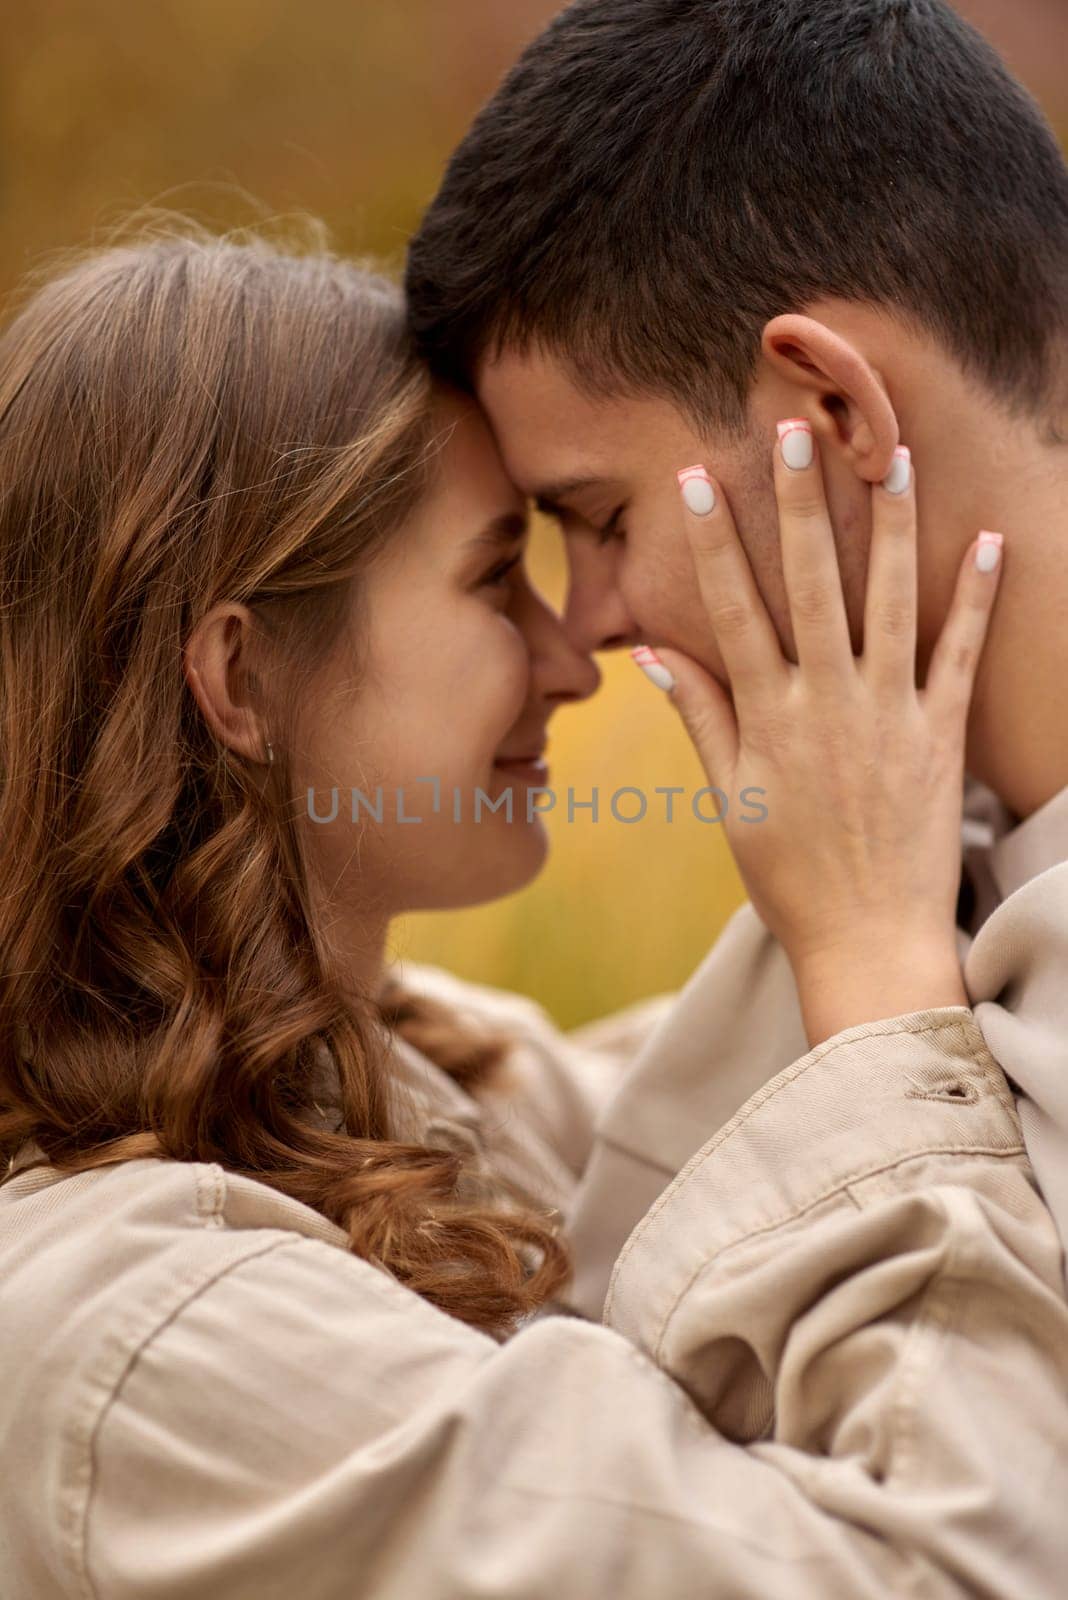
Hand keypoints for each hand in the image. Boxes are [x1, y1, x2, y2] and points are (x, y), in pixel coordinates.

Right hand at [634, 425, 1003, 1041]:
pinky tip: (986, 540)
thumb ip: (701, 718)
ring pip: (889, 602)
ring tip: (891, 455)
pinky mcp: (941, 736)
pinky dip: (975, 598)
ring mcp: (889, 715)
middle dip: (799, 504)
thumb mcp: (732, 799)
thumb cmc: (789, 876)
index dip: (714, 542)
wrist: (870, 941)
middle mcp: (828, 703)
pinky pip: (959, 655)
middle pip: (809, 585)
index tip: (698, 479)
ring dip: (890, 525)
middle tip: (793, 430)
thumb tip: (654, 654)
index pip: (732, 611)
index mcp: (769, 718)